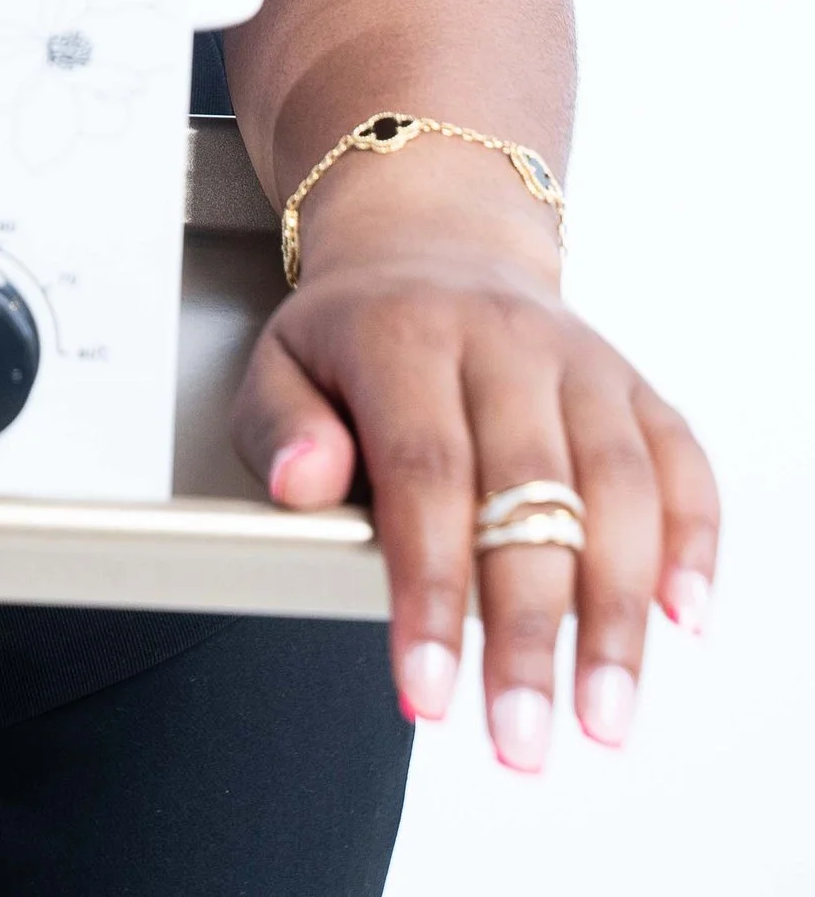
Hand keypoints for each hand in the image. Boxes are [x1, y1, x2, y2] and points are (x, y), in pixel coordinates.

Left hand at [234, 166, 717, 769]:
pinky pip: (680, 462)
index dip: (427, 590)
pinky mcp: (634, 383)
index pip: (423, 470)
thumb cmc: (354, 330)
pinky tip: (684, 618)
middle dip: (525, 631)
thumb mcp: (281, 361)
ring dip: (616, 615)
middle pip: (526, 493)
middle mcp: (502, 340)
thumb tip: (307, 484)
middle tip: (521, 738)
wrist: (432, 235)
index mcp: (405, 333)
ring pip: (616, 488)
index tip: (425, 692)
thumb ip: (281, 429)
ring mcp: (579, 359)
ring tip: (603, 716)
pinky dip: (693, 542)